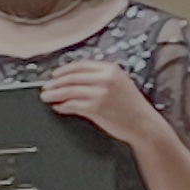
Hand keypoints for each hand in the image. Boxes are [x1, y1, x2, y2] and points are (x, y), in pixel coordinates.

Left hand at [38, 57, 159, 147]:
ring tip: (46, 96)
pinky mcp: (95, 108)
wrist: (144, 124)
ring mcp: (100, 93)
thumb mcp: (120, 83)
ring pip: (68, 90)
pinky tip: (58, 107)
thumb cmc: (132, 106)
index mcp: (111, 70)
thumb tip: (74, 78)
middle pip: (71, 77)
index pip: (80, 65)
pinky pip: (71, 105)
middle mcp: (105, 79)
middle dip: (55, 82)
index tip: (54, 74)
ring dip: (54, 94)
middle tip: (45, 87)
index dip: (63, 70)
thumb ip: (100, 78)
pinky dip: (61, 106)